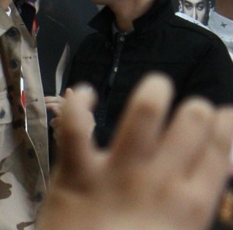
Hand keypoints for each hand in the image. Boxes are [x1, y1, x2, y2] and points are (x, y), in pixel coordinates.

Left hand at [37, 73, 232, 229]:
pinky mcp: (76, 173)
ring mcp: (118, 175)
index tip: (224, 114)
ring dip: (152, 93)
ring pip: (144, 113)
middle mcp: (160, 184)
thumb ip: (191, 206)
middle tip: (189, 112)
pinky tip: (85, 93)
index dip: (225, 126)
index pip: (220, 151)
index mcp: (191, 206)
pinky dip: (80, 103)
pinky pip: (77, 127)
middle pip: (191, 124)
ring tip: (156, 88)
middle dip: (194, 110)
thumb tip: (206, 177)